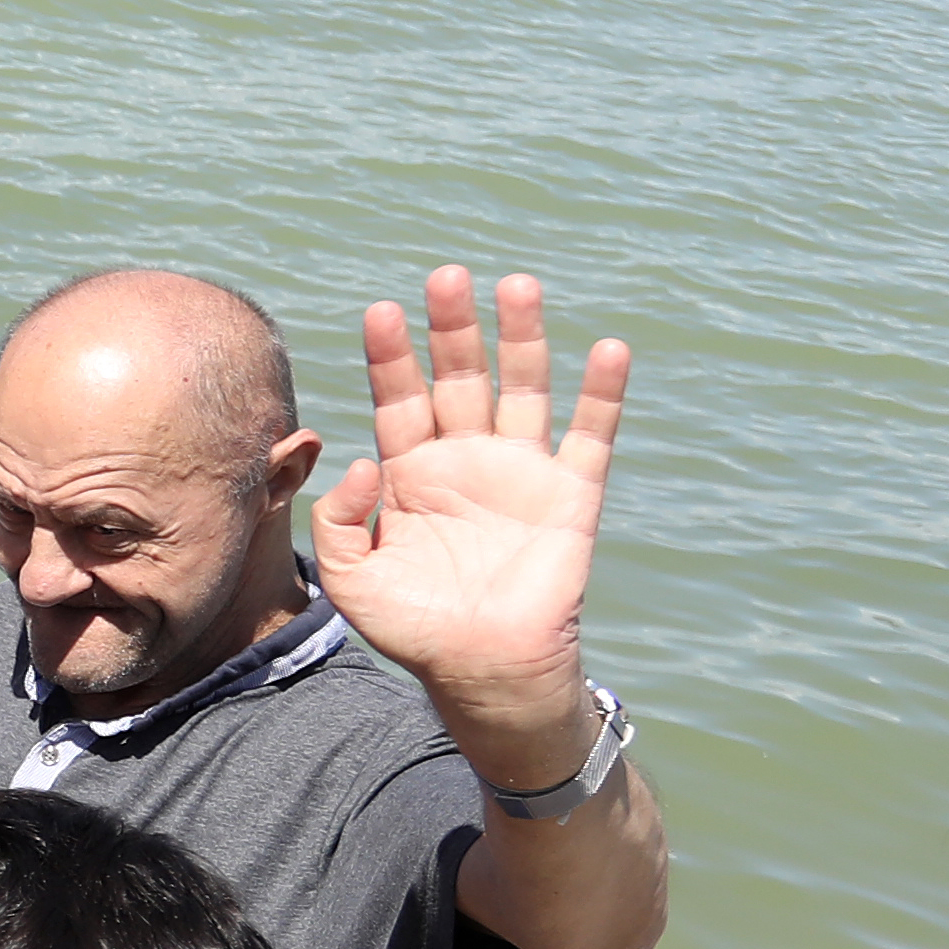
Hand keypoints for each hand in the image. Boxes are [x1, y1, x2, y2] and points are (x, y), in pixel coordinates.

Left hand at [313, 265, 628, 747]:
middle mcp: (467, 460)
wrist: (484, 672)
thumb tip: (361, 463)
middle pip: (460, 377)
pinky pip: (591, 435)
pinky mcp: (571, 495)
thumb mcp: (351, 579)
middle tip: (446, 276)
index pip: (399, 398)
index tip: (380, 310)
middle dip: (452, 328)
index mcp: (413, 472)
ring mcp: (521, 472)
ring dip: (522, 338)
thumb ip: (339, 521)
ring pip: (524, 388)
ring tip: (517, 285)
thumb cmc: (416, 629)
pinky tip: (609, 350)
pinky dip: (603, 394)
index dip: (391, 355)